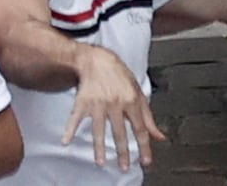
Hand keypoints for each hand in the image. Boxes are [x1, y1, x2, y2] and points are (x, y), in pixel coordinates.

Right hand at [61, 46, 165, 168]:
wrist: (97, 59)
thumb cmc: (119, 76)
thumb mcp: (138, 92)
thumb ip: (148, 117)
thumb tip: (160, 136)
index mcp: (131, 100)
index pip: (140, 127)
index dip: (144, 146)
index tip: (146, 160)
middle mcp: (115, 103)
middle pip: (120, 131)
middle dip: (123, 152)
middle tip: (124, 167)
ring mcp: (98, 103)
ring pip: (99, 128)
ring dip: (99, 147)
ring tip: (100, 162)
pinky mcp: (83, 102)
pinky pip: (76, 117)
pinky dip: (70, 129)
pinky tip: (66, 141)